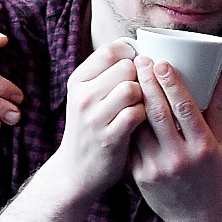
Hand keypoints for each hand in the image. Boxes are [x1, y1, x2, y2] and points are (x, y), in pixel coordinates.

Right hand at [49, 37, 145, 194]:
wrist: (77, 171)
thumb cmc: (91, 129)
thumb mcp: (88, 97)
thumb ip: (107, 75)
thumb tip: (140, 51)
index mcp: (78, 81)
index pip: (110, 50)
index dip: (130, 55)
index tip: (136, 68)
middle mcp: (83, 96)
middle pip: (126, 67)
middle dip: (140, 77)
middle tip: (141, 93)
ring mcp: (94, 117)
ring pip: (132, 88)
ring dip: (144, 97)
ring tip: (141, 107)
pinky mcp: (109, 137)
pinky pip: (137, 113)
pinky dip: (144, 116)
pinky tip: (141, 123)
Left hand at [127, 59, 221, 221]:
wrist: (201, 219)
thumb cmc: (215, 177)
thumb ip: (218, 109)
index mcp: (203, 146)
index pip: (184, 107)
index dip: (171, 82)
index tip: (162, 62)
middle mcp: (179, 157)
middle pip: (158, 112)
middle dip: (147, 83)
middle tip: (140, 60)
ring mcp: (157, 168)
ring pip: (139, 126)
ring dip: (132, 99)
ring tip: (128, 77)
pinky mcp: (141, 177)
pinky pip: (131, 144)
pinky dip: (127, 123)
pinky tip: (123, 105)